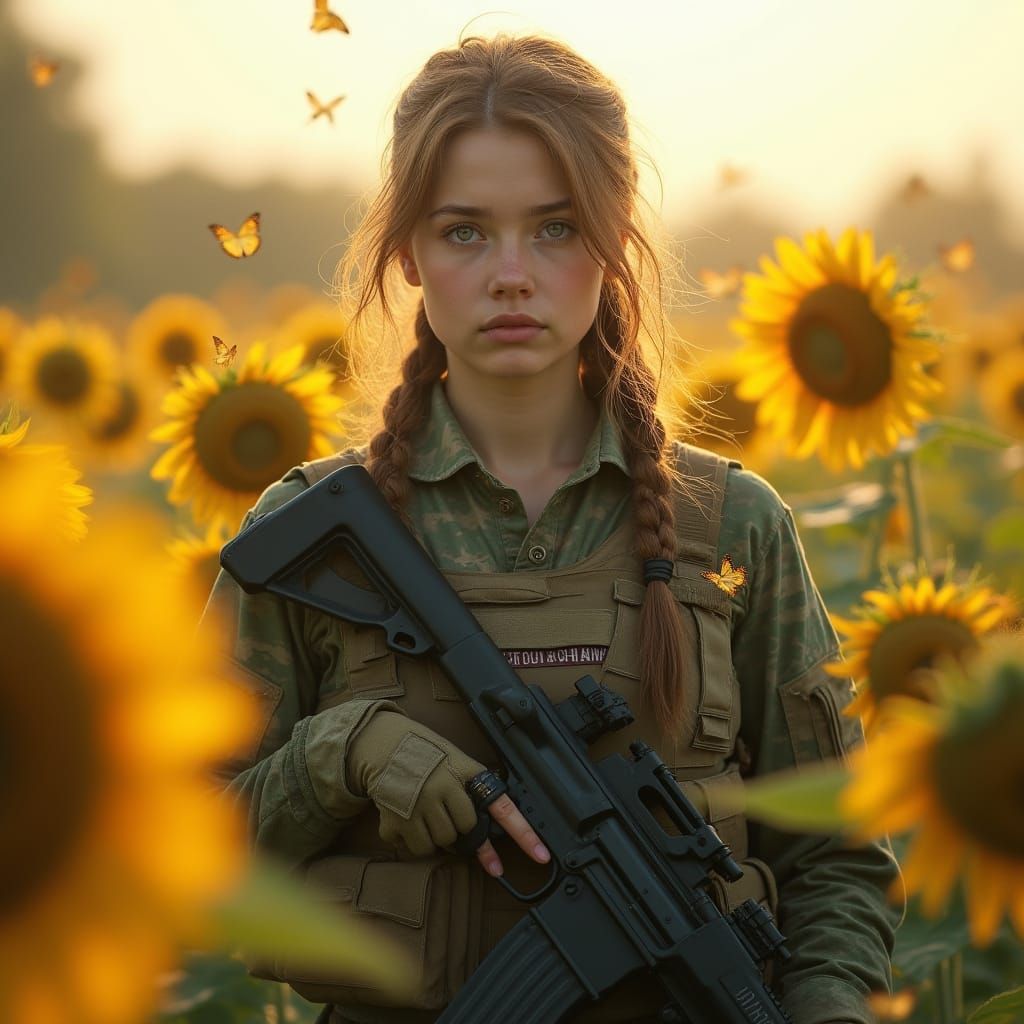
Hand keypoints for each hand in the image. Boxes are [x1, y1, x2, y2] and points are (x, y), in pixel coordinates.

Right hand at [346, 710, 549, 872]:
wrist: (382, 744)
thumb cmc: (425, 752)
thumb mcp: (456, 759)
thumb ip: (470, 788)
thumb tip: (482, 828)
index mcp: (465, 772)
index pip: (502, 805)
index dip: (524, 833)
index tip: (542, 856)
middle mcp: (444, 789)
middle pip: (466, 831)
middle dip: (457, 825)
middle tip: (442, 806)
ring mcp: (419, 806)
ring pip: (441, 844)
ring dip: (435, 835)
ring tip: (423, 808)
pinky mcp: (397, 821)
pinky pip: (416, 848)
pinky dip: (412, 839)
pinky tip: (406, 816)